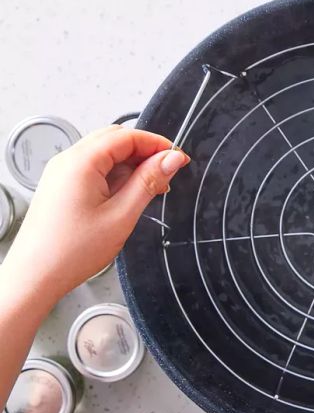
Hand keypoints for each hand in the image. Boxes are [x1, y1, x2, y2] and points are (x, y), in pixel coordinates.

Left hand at [1, 125, 188, 305]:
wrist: (35, 276)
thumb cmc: (72, 251)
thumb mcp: (121, 215)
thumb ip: (148, 182)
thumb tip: (171, 159)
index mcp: (81, 162)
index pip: (127, 136)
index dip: (157, 143)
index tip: (178, 158)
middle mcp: (68, 161)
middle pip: (115, 140)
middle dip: (145, 152)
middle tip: (168, 172)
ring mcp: (62, 173)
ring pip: (105, 154)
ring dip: (132, 164)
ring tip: (152, 188)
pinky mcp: (62, 186)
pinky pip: (94, 168)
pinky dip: (116, 175)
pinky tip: (130, 194)